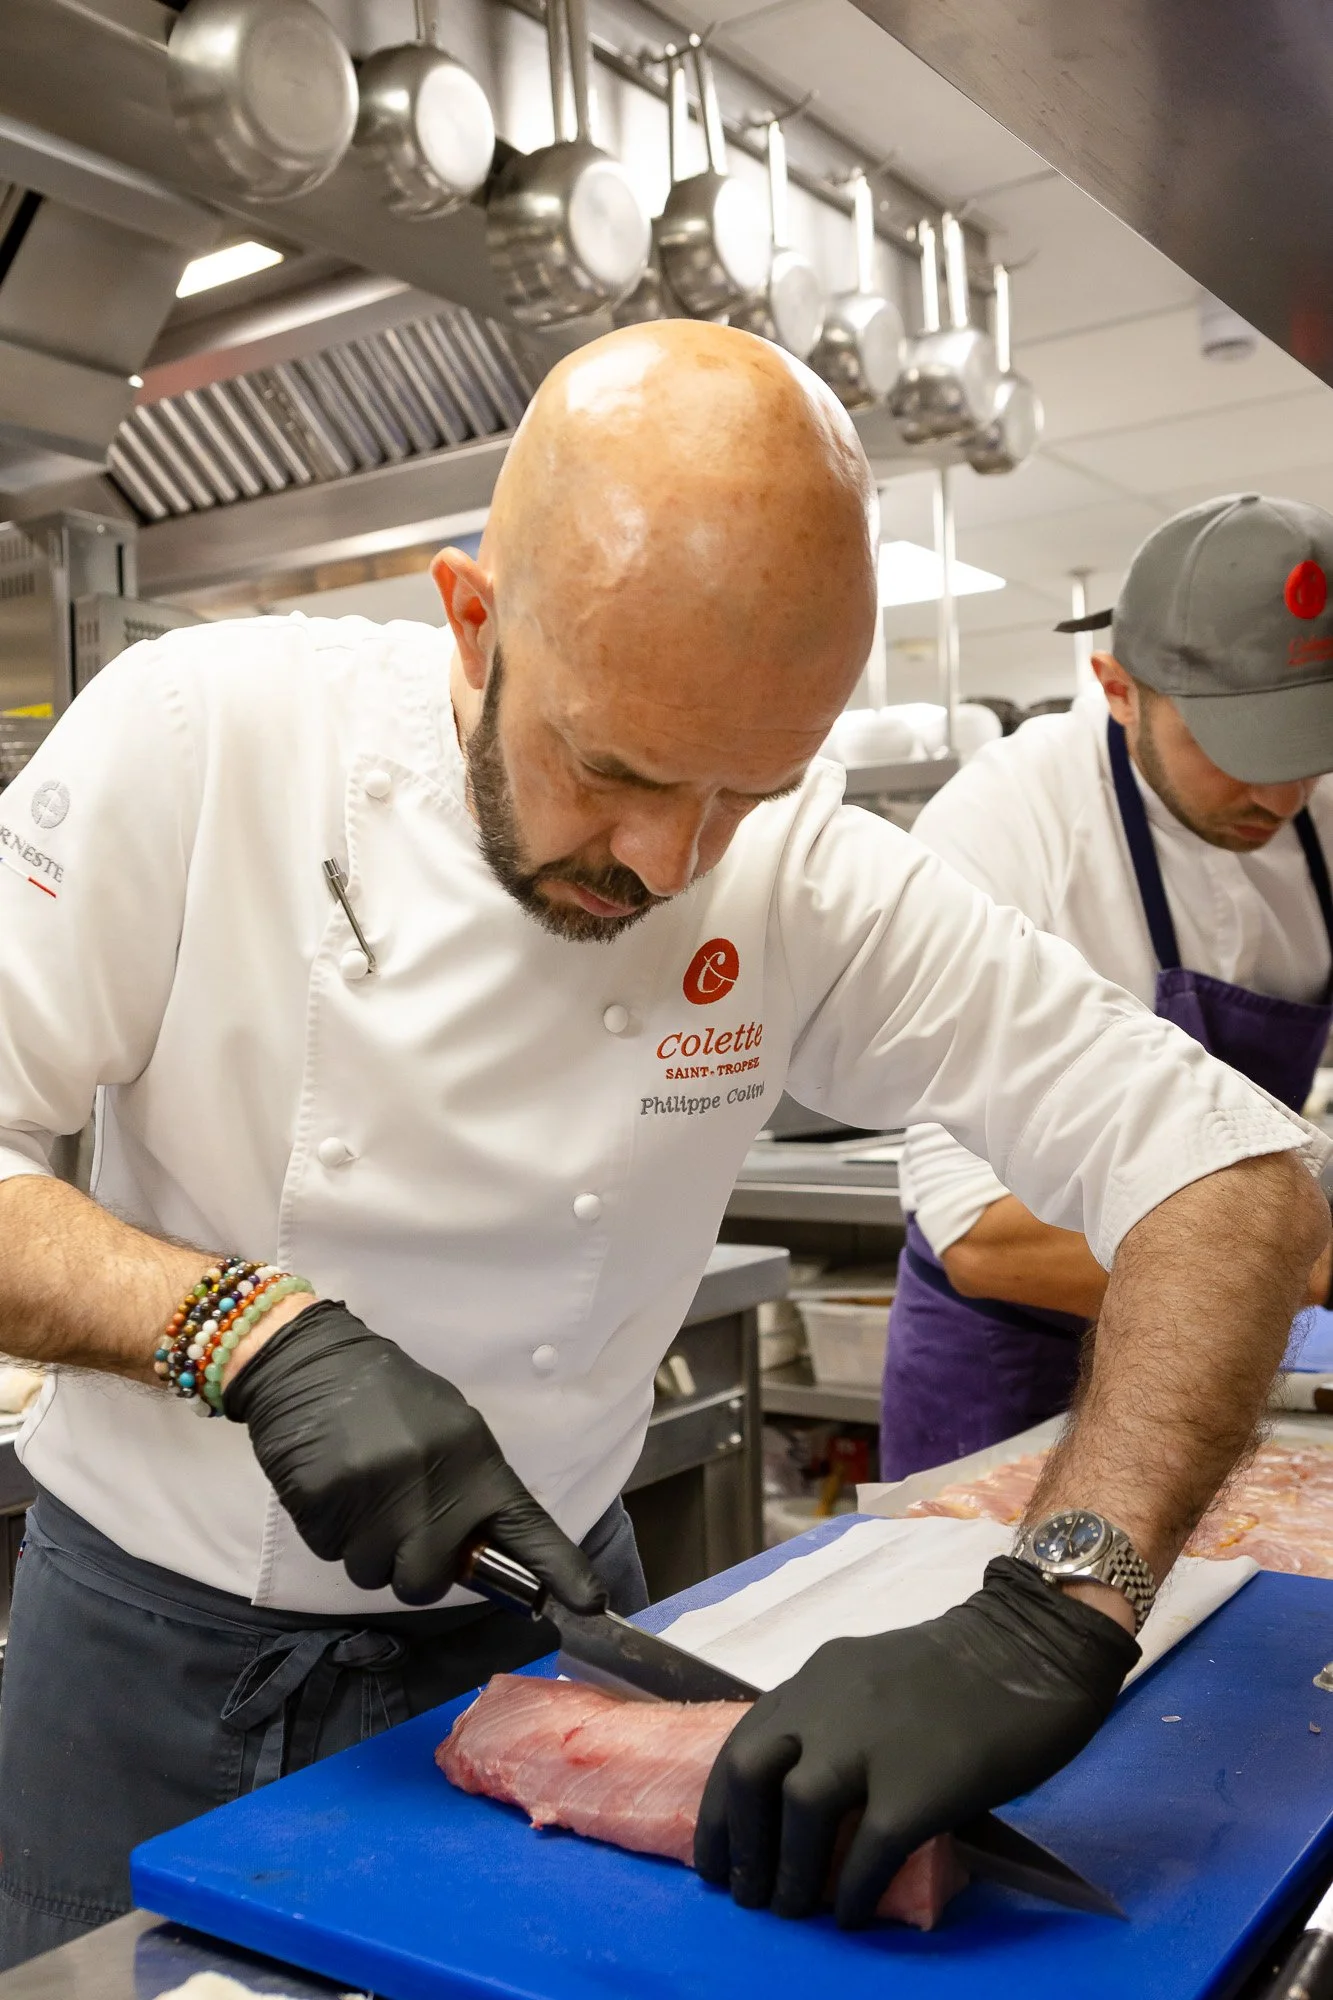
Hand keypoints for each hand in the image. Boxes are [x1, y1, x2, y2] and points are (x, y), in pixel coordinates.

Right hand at [223, 1299, 606, 1611]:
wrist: (311, 1359)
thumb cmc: (387, 1397)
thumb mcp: (449, 1429)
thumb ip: (470, 1490)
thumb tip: (483, 1552)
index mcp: (473, 1459)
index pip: (525, 1525)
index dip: (558, 1569)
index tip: (589, 1603)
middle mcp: (431, 1482)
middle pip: (428, 1582)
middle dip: (412, 1570)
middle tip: (400, 1529)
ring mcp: (376, 1495)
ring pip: (374, 1574)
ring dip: (367, 1550)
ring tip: (363, 1496)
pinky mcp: (324, 1503)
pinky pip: (332, 1553)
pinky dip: (331, 1534)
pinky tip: (334, 1488)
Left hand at [694, 1556, 1138, 1927]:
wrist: (1036, 1646)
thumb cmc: (964, 1667)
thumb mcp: (873, 1678)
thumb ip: (834, 1719)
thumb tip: (802, 1796)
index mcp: (818, 1677)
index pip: (742, 1743)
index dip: (719, 1806)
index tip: (716, 1851)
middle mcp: (829, 1704)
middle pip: (750, 1776)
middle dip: (737, 1840)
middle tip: (742, 1890)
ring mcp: (871, 1745)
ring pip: (797, 1814)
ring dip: (787, 1873)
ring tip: (792, 1909)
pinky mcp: (917, 1789)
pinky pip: (866, 1854)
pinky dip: (850, 1892)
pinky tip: (852, 1915)